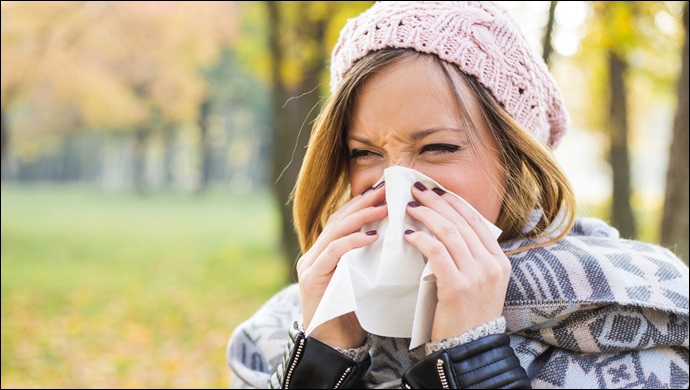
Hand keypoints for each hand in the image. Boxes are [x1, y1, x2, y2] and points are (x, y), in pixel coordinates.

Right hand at [296, 182, 386, 348]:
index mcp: (327, 252)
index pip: (345, 218)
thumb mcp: (365, 279)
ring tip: (384, 206)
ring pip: (335, 231)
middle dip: (364, 202)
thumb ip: (372, 258)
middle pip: (339, 218)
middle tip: (387, 189)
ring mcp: (310, 265)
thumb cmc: (355, 315)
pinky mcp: (311, 279)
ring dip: (361, 216)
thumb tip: (400, 235)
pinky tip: (372, 236)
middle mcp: (315, 254)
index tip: (386, 189)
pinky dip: (352, 241)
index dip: (364, 202)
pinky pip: (333, 252)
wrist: (335, 348)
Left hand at [404, 183, 509, 341]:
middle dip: (437, 202)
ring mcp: (477, 275)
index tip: (435, 190)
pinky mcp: (458, 287)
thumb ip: (469, 258)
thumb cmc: (466, 315)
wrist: (468, 349)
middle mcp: (492, 265)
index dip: (454, 202)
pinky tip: (408, 234)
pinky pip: (437, 253)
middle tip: (417, 189)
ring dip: (427, 215)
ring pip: (450, 233)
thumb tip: (445, 229)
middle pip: (462, 222)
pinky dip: (422, 239)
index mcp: (500, 261)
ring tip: (410, 206)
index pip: (476, 221)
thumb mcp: (478, 283)